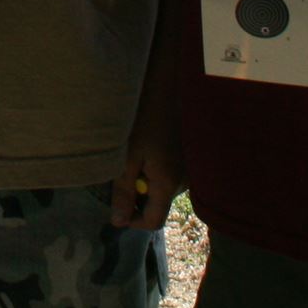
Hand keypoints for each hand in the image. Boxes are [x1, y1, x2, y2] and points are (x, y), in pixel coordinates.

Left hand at [110, 67, 179, 230]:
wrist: (168, 85)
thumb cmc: (144, 117)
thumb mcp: (127, 156)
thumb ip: (124, 191)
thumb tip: (118, 222)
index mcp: (169, 183)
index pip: (154, 221)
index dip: (133, 221)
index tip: (116, 207)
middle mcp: (185, 181)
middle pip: (159, 205)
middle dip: (138, 196)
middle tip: (122, 171)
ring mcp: (190, 170)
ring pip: (164, 190)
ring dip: (147, 181)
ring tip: (135, 154)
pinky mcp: (190, 158)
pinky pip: (171, 176)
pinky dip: (157, 170)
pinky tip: (150, 147)